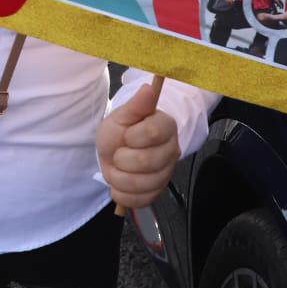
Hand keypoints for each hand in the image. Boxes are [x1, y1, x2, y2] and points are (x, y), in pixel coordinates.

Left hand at [96, 84, 179, 209]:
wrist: (114, 152)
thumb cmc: (119, 132)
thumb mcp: (121, 117)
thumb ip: (136, 105)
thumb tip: (149, 87)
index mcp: (166, 126)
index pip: (152, 133)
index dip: (131, 137)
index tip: (125, 135)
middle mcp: (172, 150)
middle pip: (146, 161)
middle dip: (121, 159)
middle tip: (119, 153)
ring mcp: (166, 173)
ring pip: (143, 184)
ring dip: (119, 178)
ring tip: (117, 168)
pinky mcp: (158, 192)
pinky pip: (141, 200)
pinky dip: (123, 194)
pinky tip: (120, 183)